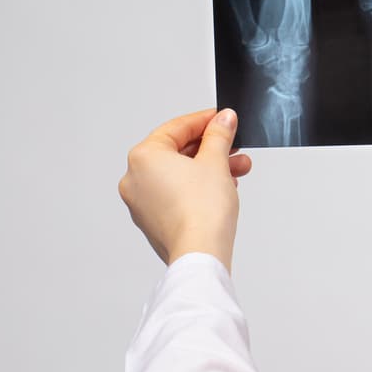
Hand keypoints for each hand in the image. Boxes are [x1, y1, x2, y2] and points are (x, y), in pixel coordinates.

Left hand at [118, 109, 251, 270]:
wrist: (201, 253)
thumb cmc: (201, 211)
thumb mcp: (215, 161)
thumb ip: (219, 135)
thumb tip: (223, 120)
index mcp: (142, 157)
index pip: (177, 128)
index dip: (205, 121)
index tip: (223, 119)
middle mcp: (135, 179)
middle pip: (178, 152)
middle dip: (212, 149)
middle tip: (234, 145)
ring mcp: (142, 203)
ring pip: (179, 175)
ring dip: (209, 169)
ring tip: (237, 170)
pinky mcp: (154, 222)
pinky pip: (176, 194)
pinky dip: (197, 188)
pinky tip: (222, 188)